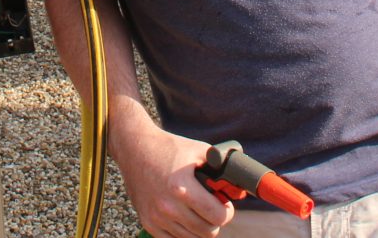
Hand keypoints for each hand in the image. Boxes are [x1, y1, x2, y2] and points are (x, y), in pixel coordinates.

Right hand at [112, 121, 232, 237]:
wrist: (134, 148)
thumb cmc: (170, 148)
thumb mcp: (199, 151)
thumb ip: (223, 168)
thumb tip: (242, 189)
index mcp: (182, 188)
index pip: (217, 216)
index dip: (227, 212)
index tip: (224, 205)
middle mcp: (168, 206)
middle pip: (208, 232)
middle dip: (215, 221)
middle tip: (212, 208)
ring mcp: (156, 217)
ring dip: (200, 227)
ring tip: (197, 210)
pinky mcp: (148, 223)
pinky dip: (184, 233)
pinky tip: (184, 217)